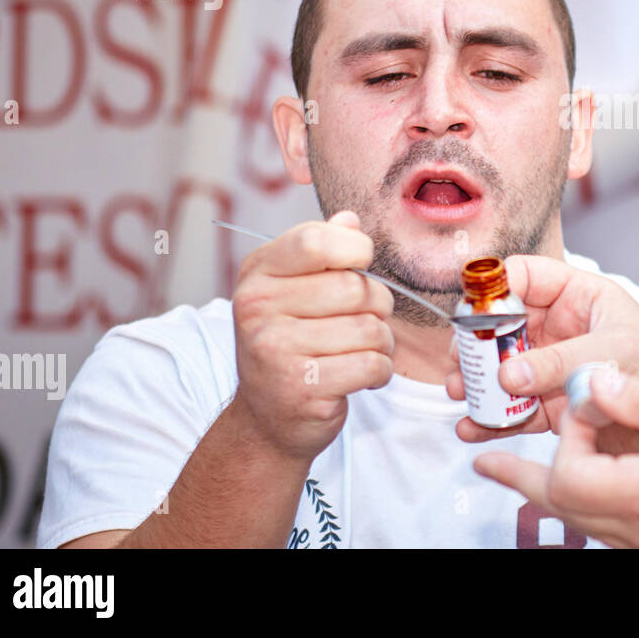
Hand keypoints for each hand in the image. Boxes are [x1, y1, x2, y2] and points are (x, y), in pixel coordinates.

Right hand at [229, 210, 396, 461]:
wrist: (267, 417)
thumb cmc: (290, 342)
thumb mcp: (293, 288)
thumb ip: (322, 251)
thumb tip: (350, 220)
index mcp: (258, 273)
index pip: (316, 241)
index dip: (355, 248)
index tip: (360, 264)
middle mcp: (258, 309)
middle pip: (355, 288)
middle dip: (377, 305)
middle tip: (365, 319)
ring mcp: (275, 351)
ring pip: (370, 329)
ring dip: (381, 342)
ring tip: (359, 350)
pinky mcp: (300, 389)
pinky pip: (372, 365)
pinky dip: (379, 371)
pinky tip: (359, 375)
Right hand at [445, 254, 638, 449]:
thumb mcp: (614, 354)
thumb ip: (559, 362)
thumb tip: (507, 376)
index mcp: (578, 295)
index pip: (523, 276)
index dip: (492, 288)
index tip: (469, 312)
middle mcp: (561, 327)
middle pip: (501, 325)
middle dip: (476, 344)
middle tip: (460, 365)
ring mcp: (554, 367)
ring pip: (502, 368)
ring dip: (478, 383)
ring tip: (460, 397)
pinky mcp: (554, 405)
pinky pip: (514, 408)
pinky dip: (492, 420)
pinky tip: (472, 428)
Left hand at [473, 368, 638, 547]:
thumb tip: (590, 379)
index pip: (569, 476)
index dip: (564, 437)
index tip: (585, 400)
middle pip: (561, 509)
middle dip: (521, 477)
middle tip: (485, 458)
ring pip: (581, 523)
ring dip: (547, 491)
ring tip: (518, 471)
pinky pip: (607, 530)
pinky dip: (582, 505)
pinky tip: (587, 487)